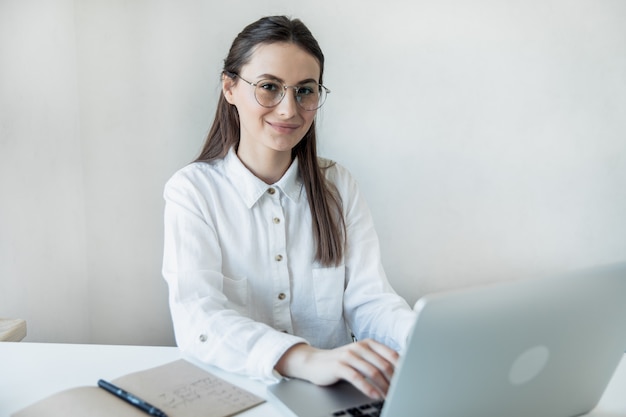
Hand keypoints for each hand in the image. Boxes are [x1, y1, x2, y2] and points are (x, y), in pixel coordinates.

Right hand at [275, 339, 398, 398]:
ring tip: (389, 398)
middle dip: (394, 381)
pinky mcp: (339, 366)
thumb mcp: (361, 358)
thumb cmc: (341, 362)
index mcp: (369, 344)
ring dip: (383, 387)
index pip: (392, 355)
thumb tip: (400, 373)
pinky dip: (368, 388)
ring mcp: (349, 355)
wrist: (314, 362)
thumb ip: (378, 361)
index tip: (409, 382)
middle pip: (384, 365)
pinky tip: (374, 396)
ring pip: (372, 372)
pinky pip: (357, 378)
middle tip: (400, 393)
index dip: (402, 369)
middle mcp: (360, 347)